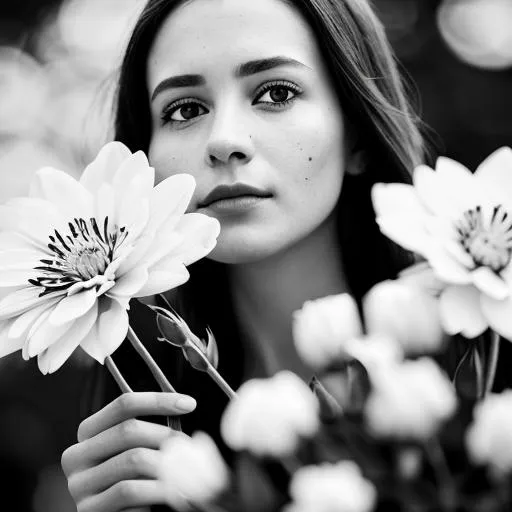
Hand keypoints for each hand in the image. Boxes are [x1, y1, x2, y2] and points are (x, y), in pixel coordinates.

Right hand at [61, 392, 195, 511]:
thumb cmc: (133, 478)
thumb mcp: (137, 449)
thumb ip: (150, 431)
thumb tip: (184, 406)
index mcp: (88, 432)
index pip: (123, 405)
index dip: (158, 401)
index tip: (189, 404)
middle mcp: (77, 454)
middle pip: (127, 430)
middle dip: (164, 434)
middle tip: (187, 443)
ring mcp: (79, 484)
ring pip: (132, 460)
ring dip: (165, 463)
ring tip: (182, 468)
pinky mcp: (90, 509)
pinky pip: (130, 490)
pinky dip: (156, 487)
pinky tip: (170, 489)